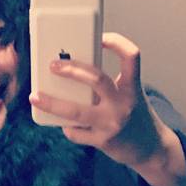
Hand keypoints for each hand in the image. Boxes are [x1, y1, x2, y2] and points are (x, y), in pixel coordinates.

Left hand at [28, 32, 185, 185]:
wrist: (150, 149)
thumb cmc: (135, 116)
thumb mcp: (130, 95)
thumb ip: (109, 85)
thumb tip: (74, 73)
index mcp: (132, 88)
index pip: (131, 57)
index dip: (117, 42)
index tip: (100, 36)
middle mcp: (124, 104)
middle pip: (96, 79)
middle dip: (71, 70)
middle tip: (53, 65)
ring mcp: (112, 124)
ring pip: (75, 112)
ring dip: (52, 103)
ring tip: (35, 97)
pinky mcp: (102, 141)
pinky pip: (75, 132)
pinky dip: (67, 127)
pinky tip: (66, 124)